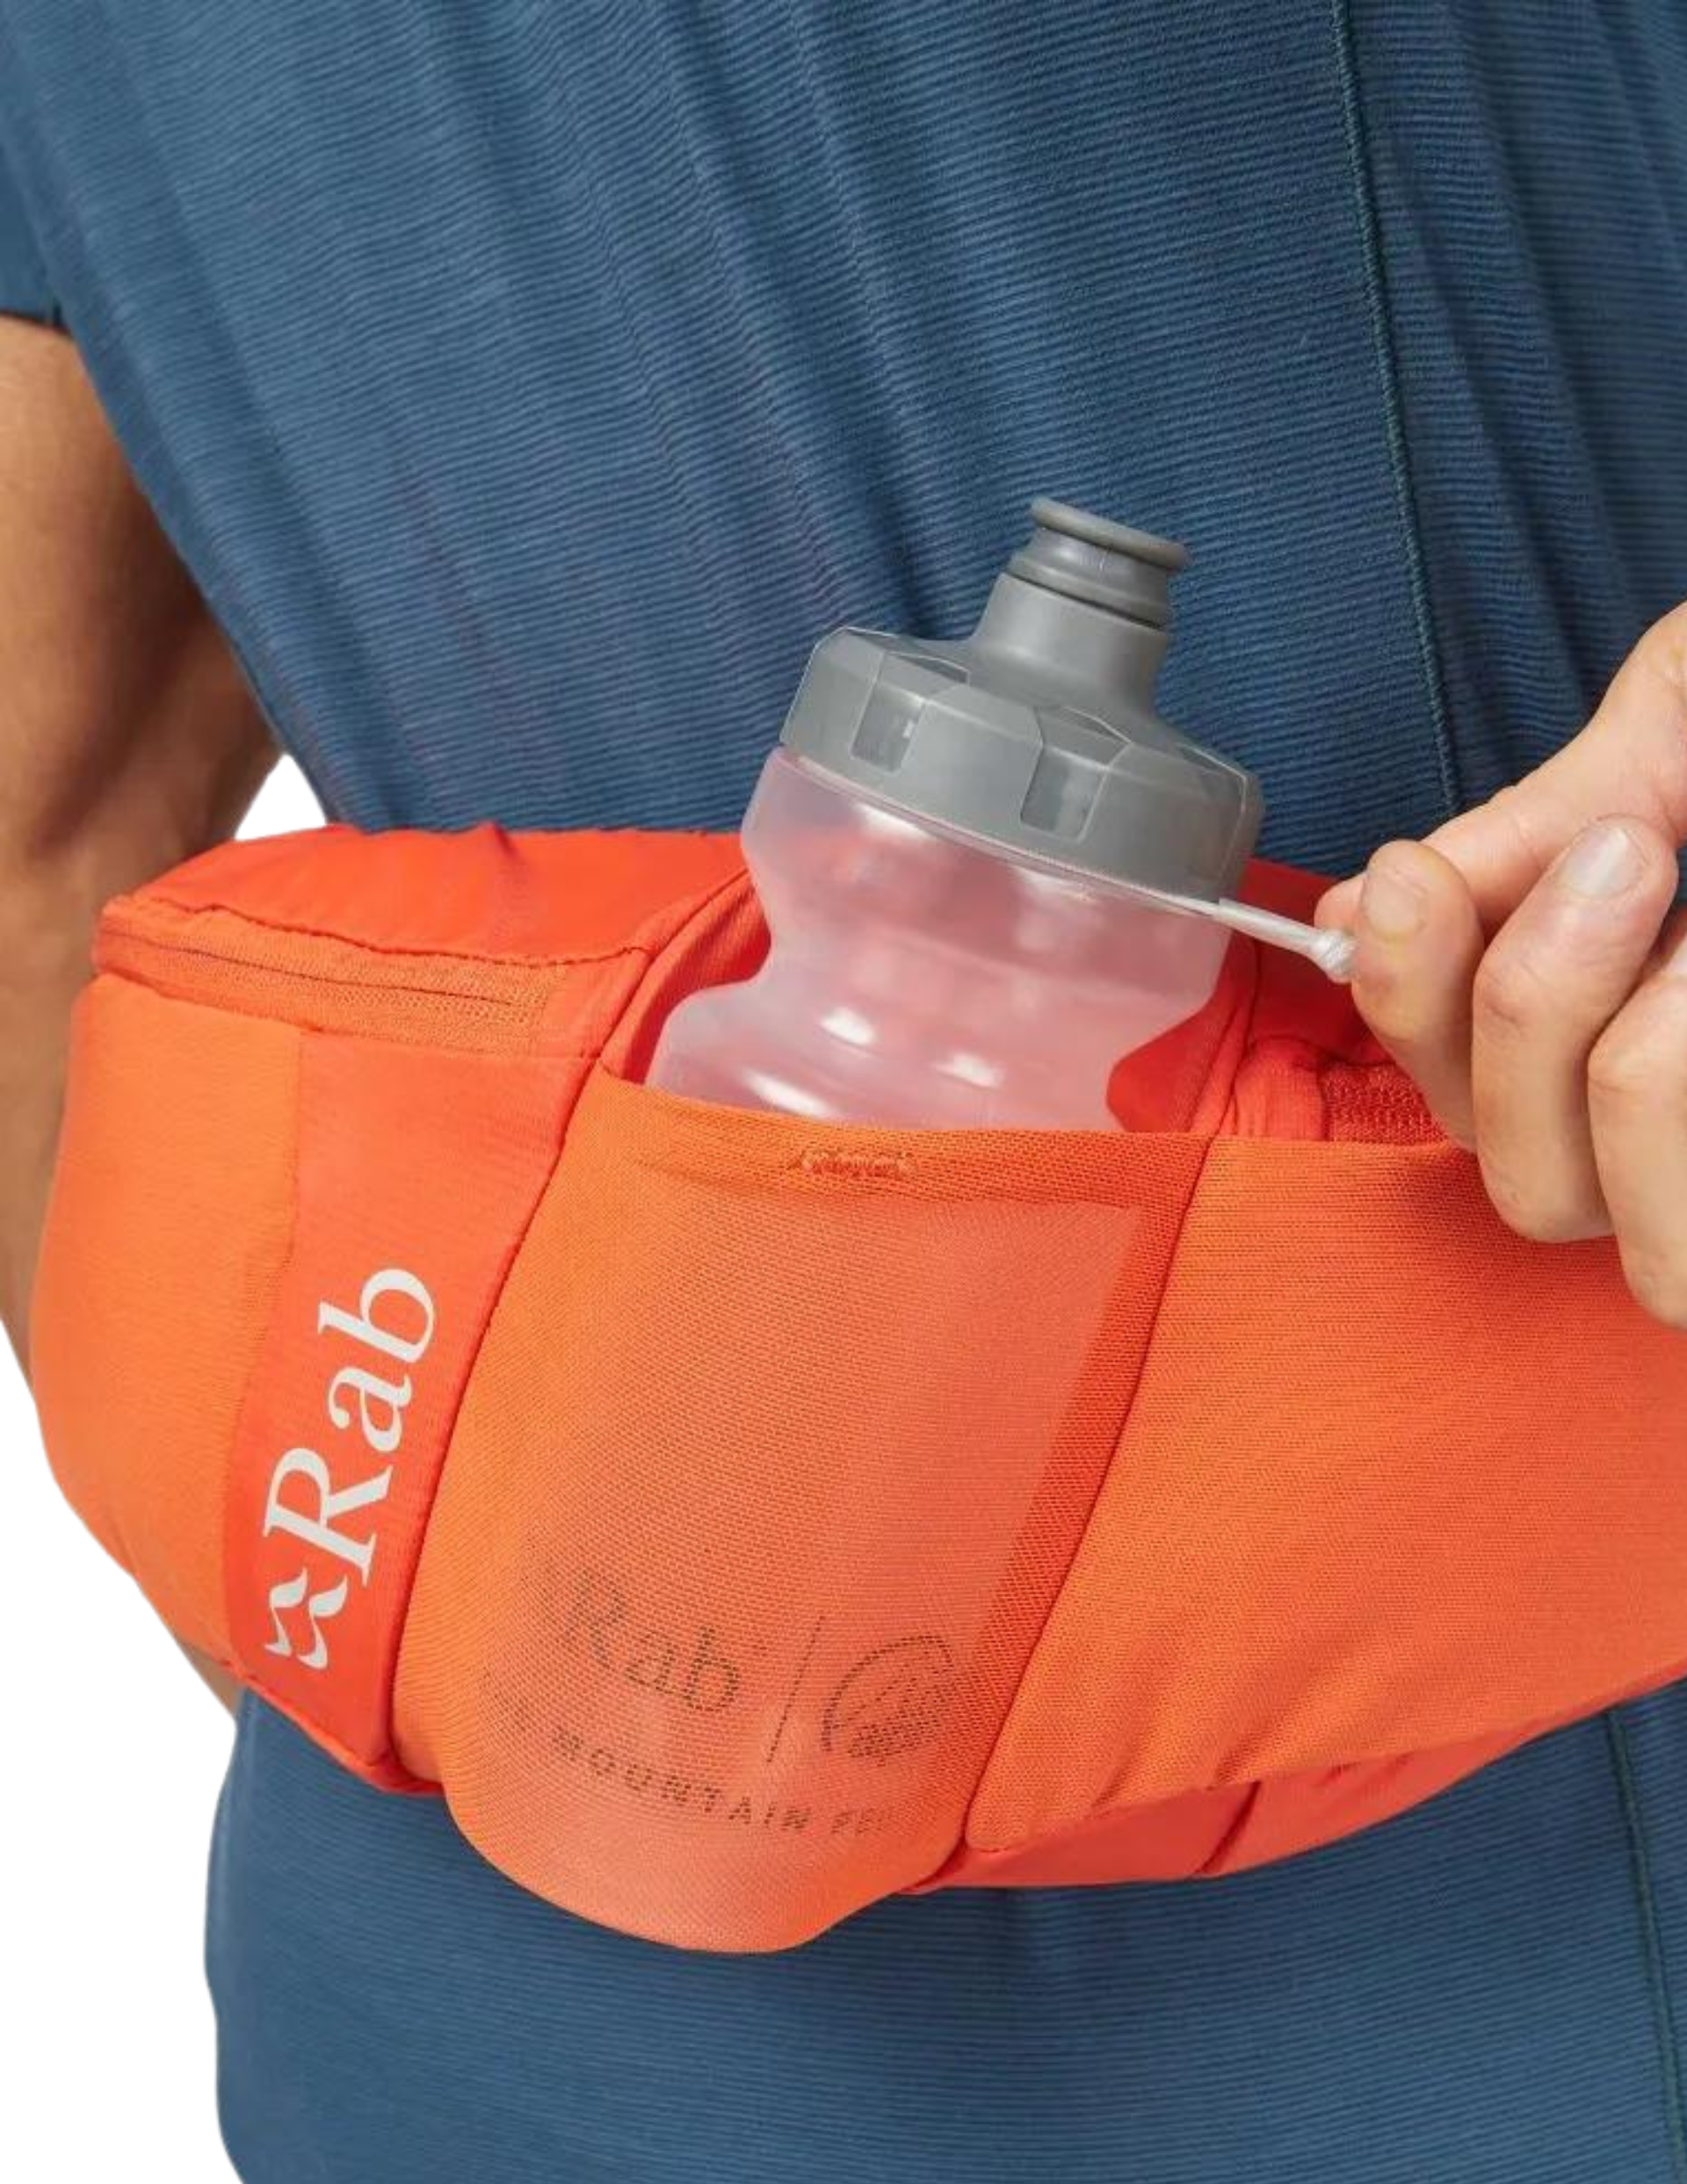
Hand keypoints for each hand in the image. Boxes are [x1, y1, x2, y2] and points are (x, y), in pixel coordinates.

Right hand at [1317, 603, 1686, 1326]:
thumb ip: (1530, 826)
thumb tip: (1360, 916)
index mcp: (1612, 1014)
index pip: (1455, 1088)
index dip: (1412, 1005)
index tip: (1423, 880)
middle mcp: (1676, 1119)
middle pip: (1539, 1191)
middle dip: (1534, 1026)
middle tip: (1632, 857)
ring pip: (1659, 1263)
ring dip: (1647, 1085)